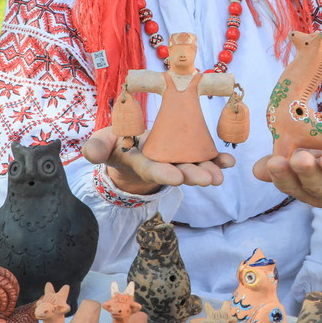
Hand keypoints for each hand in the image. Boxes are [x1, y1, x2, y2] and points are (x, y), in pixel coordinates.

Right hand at [82, 126, 234, 192]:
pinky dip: (218, 160)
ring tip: (221, 175)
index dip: (163, 174)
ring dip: (209, 171)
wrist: (132, 144)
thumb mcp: (104, 142)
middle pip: (179, 172)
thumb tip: (91, 154)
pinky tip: (229, 161)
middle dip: (193, 176)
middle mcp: (163, 166)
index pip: (153, 171)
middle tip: (208, 180)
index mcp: (142, 164)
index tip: (176, 178)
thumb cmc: (117, 143)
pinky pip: (205, 157)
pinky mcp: (189, 153)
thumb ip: (97, 147)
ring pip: (194, 167)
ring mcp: (178, 161)